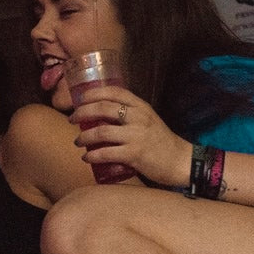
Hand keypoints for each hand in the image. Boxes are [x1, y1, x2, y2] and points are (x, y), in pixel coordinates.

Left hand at [68, 86, 191, 186]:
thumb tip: (103, 115)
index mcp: (141, 106)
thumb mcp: (148, 120)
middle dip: (82, 112)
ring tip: (78, 142)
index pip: (114, 92)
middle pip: (102, 108)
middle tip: (72, 119)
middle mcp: (138, 117)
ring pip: (100, 132)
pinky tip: (86, 157)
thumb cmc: (161, 142)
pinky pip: (106, 153)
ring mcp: (136, 135)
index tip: (80, 99)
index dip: (93, 93)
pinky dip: (92, 155)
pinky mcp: (134, 154)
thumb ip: (130, 115)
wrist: (180, 161)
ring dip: (84, 137)